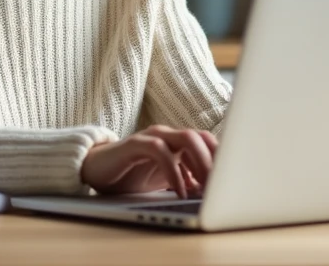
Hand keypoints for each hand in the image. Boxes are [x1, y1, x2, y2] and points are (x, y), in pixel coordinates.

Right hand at [80, 125, 217, 198]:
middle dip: (217, 161)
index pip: (209, 142)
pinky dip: (174, 170)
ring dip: (201, 163)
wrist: (95, 171)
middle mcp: (168, 135)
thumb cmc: (132, 175)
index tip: (233, 182)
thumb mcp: (166, 180)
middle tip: (223, 187)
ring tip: (205, 188)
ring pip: (187, 138)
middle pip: (202, 137)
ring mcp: (152, 137)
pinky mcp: (135, 144)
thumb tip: (211, 193)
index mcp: (177, 143)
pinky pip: (160, 151)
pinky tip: (180, 190)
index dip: (223, 160)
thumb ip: (188, 181)